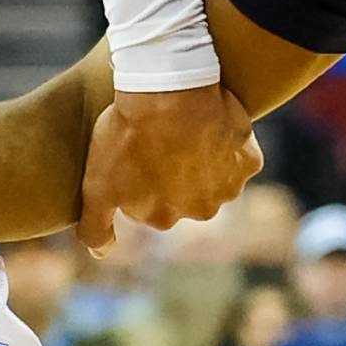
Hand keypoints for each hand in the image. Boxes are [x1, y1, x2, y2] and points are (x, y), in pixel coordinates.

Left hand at [78, 85, 261, 250]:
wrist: (169, 90)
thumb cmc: (128, 134)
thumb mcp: (97, 184)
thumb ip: (96, 227)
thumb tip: (102, 255)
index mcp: (163, 217)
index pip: (153, 202)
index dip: (143, 176)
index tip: (137, 153)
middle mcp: (200, 210)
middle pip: (187, 193)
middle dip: (177, 171)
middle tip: (162, 138)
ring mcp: (228, 187)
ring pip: (216, 176)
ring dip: (205, 158)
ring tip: (186, 128)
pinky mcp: (249, 161)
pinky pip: (240, 155)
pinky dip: (229, 142)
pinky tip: (211, 123)